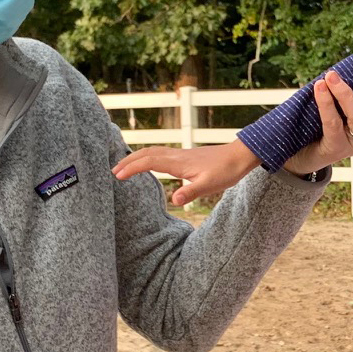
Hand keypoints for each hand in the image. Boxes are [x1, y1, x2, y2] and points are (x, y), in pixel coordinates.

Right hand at [114, 141, 260, 206]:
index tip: (117, 176)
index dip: (132, 168)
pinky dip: (148, 157)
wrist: (240, 157)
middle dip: (128, 161)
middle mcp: (176, 156)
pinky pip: (160, 154)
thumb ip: (192, 192)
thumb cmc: (226, 171)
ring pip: (152, 152)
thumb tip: (175, 200)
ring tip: (124, 166)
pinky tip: (148, 164)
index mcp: (178, 163)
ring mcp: (180, 155)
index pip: (148, 162)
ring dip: (136, 157)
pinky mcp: (185, 157)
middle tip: (112, 171)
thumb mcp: (210, 185)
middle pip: (146, 154)